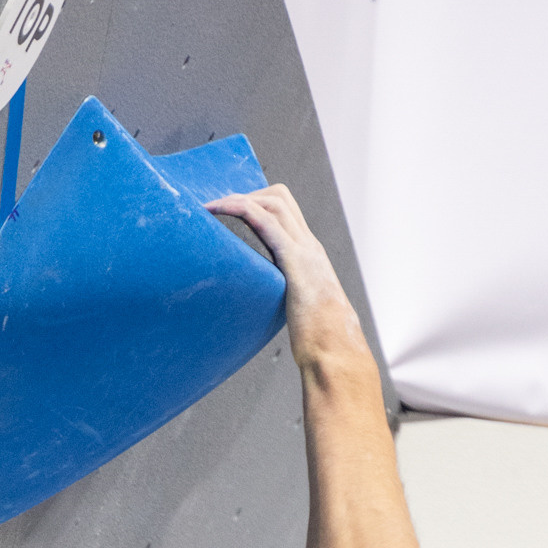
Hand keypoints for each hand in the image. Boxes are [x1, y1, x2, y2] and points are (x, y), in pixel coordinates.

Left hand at [209, 182, 366, 373]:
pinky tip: (217, 211)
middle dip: (246, 194)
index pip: (286, 212)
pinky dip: (239, 208)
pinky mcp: (295, 261)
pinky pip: (265, 221)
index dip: (257, 204)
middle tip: (217, 210)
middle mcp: (310, 247)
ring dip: (238, 198)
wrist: (337, 353)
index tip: (229, 214)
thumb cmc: (320, 343)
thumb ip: (285, 303)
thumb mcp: (299, 314)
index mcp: (311, 257)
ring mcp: (305, 251)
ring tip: (210, 208)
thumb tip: (262, 313)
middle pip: (280, 197)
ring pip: (274, 201)